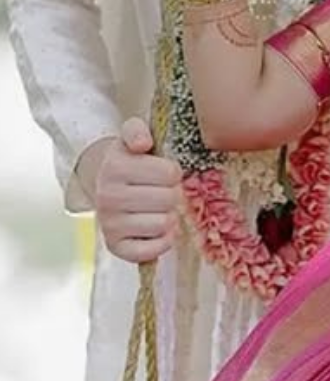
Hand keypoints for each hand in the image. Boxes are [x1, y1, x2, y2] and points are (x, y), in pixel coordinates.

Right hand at [90, 118, 183, 263]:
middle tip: (160, 192)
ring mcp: (109, 224)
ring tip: (156, 209)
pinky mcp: (115, 247)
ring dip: (168, 217)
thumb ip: (136, 130)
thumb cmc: (130, 162)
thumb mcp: (131, 138)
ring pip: (164, 224)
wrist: (105, 187)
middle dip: (172, 194)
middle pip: (170, 199)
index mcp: (115, 167)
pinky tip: (154, 229)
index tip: (162, 172)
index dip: (173, 172)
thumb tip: (142, 143)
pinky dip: (162, 242)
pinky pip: (153, 250)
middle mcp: (108, 197)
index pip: (170, 172)